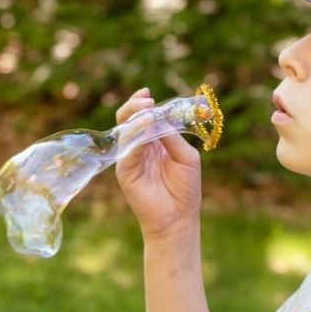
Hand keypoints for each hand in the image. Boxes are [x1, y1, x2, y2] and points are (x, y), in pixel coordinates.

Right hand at [115, 89, 201, 237]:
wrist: (179, 218)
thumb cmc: (186, 188)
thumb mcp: (186, 156)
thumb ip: (172, 136)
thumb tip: (160, 116)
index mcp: (154, 142)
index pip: (143, 117)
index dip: (142, 104)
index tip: (147, 93)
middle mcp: (139, 148)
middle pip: (128, 121)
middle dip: (134, 107)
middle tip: (146, 100)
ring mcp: (130, 159)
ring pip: (125, 132)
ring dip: (135, 118)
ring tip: (148, 111)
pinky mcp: (125, 172)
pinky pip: (126, 150)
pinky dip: (134, 136)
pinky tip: (144, 127)